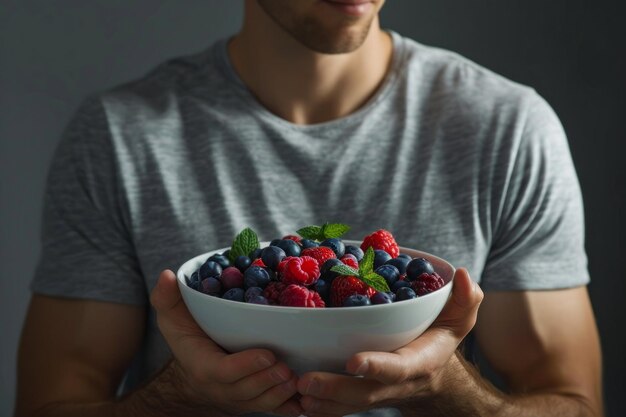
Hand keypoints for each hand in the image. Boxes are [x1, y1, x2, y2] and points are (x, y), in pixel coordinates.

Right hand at [149, 270, 302, 415]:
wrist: (194, 377)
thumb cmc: (189, 340)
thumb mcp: (173, 319)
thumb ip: (168, 299)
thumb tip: (165, 275)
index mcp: (204, 367)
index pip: (224, 372)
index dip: (247, 366)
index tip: (268, 354)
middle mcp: (222, 388)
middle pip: (247, 391)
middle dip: (268, 380)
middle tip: (287, 367)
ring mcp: (240, 399)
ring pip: (261, 403)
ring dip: (280, 394)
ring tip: (296, 378)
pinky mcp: (255, 403)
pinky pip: (272, 411)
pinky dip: (289, 408)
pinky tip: (305, 401)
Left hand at [296, 268, 482, 415]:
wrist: (432, 375)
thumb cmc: (440, 338)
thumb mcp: (460, 318)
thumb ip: (466, 299)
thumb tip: (464, 275)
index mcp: (417, 363)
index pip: (398, 367)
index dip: (378, 366)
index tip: (354, 361)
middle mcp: (394, 382)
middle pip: (364, 393)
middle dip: (335, 389)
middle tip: (305, 381)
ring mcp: (376, 392)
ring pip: (347, 405)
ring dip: (321, 402)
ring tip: (294, 392)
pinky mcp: (360, 396)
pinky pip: (338, 407)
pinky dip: (319, 406)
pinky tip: (293, 398)